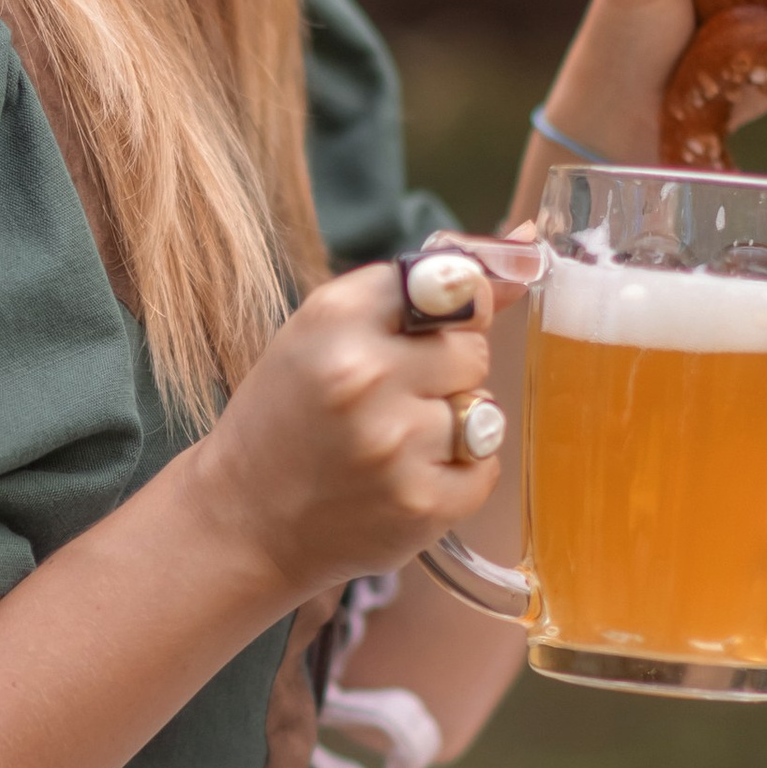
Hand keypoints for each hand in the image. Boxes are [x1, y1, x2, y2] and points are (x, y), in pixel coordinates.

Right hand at [179, 264, 504, 607]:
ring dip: (452, 427)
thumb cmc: (288, 417)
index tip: (433, 328)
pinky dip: (455, 476)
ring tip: (391, 444)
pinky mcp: (423, 504)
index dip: (453, 308)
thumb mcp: (327, 331)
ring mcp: (396, 444)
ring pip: (484, 410)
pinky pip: (486, 467)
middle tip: (387, 399)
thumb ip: (425, 290)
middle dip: (445, 372)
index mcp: (335, 317)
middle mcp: (365, 374)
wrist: (243, 522)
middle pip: (474, 348)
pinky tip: (401, 480)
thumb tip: (523, 246)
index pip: (454, 281)